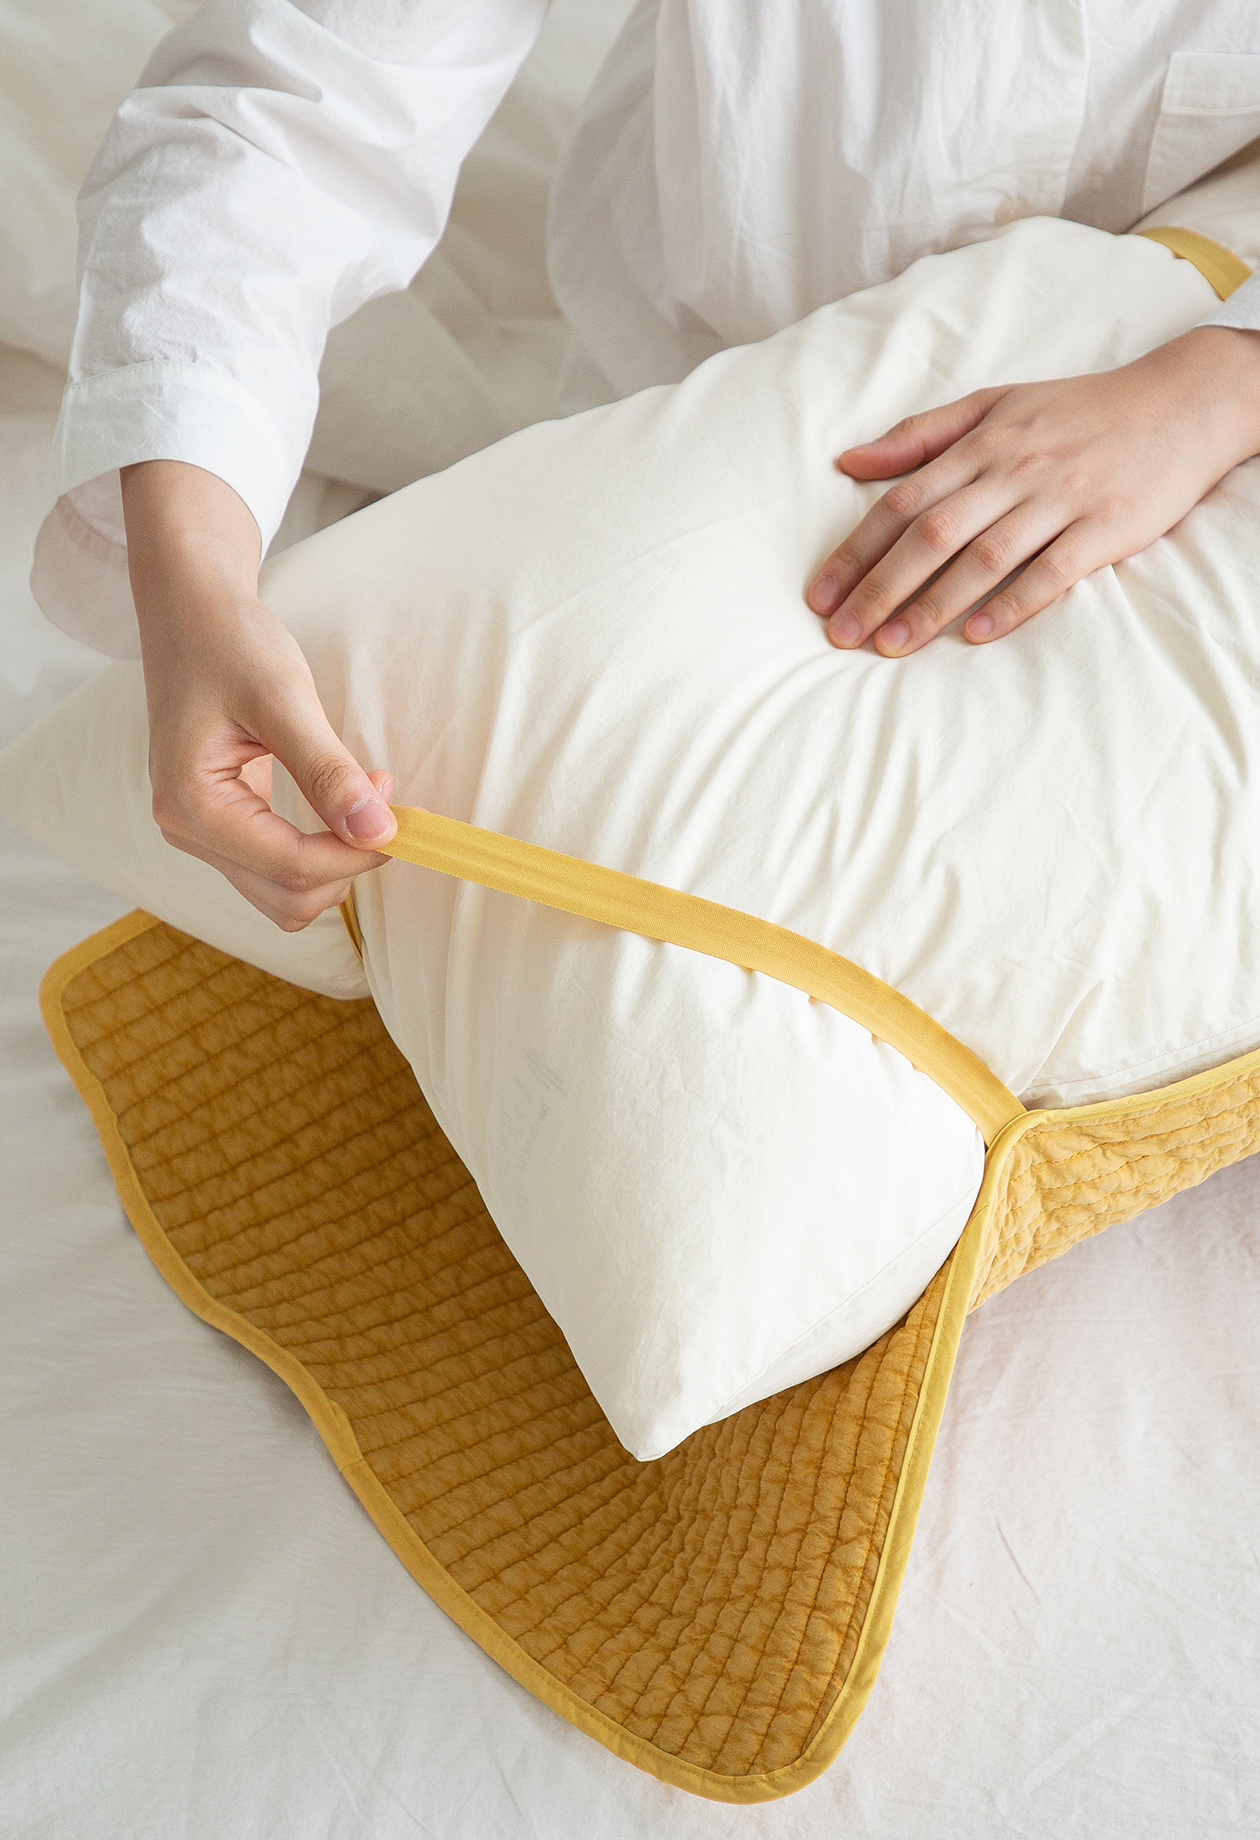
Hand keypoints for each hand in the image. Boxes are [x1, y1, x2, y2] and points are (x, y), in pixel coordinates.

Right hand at [122, 460, 396, 929]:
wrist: (191, 611)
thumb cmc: (230, 641)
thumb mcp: (283, 698)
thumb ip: (328, 770)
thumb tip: (378, 832)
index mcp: (191, 807)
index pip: (293, 868)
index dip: (358, 853)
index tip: (400, 813)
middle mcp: (187, 831)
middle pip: (290, 898)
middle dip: (347, 862)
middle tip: (380, 797)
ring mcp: (201, 833)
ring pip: (285, 895)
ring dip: (336, 862)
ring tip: (359, 796)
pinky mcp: (221, 825)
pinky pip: (278, 869)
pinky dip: (319, 852)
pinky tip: (337, 804)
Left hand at [806, 325, 1259, 655]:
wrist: (1180, 404)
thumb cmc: (1076, 411)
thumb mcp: (994, 405)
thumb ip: (920, 436)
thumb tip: (847, 461)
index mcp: (982, 443)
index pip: (903, 501)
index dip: (857, 551)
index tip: (820, 595)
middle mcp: (1015, 471)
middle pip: (933, 533)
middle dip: (881, 587)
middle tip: (842, 634)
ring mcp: (1062, 500)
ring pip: (985, 557)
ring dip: (933, 605)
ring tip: (892, 646)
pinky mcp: (1105, 528)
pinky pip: (1053, 571)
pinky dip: (1013, 602)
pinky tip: (976, 635)